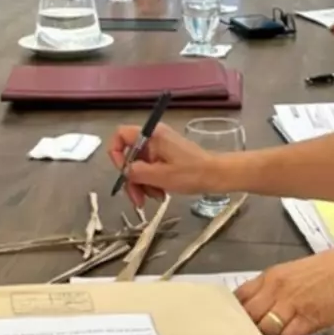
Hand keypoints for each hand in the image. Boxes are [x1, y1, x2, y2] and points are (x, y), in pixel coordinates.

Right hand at [108, 122, 224, 207]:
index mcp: (152, 135)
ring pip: (140, 165)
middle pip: (130, 156)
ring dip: (143, 184)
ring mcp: (161, 148)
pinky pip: (151, 169)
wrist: (217, 175)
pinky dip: (152, 182)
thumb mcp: (160, 175)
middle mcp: (154, 138)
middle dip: (132, 178)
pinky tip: (161, 194)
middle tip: (137, 199)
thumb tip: (125, 172)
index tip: (124, 172)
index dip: (116, 153)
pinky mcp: (167, 157)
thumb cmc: (191, 173)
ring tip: (156, 197)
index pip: (121, 135)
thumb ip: (137, 172)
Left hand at [235, 248, 333, 334]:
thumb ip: (271, 287)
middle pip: (247, 314)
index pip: (239, 295)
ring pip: (264, 328)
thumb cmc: (322, 271)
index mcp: (269, 277)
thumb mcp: (290, 271)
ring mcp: (290, 305)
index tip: (228, 324)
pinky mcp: (306, 319)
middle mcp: (275, 290)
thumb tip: (257, 304)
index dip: (231, 312)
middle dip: (242, 330)